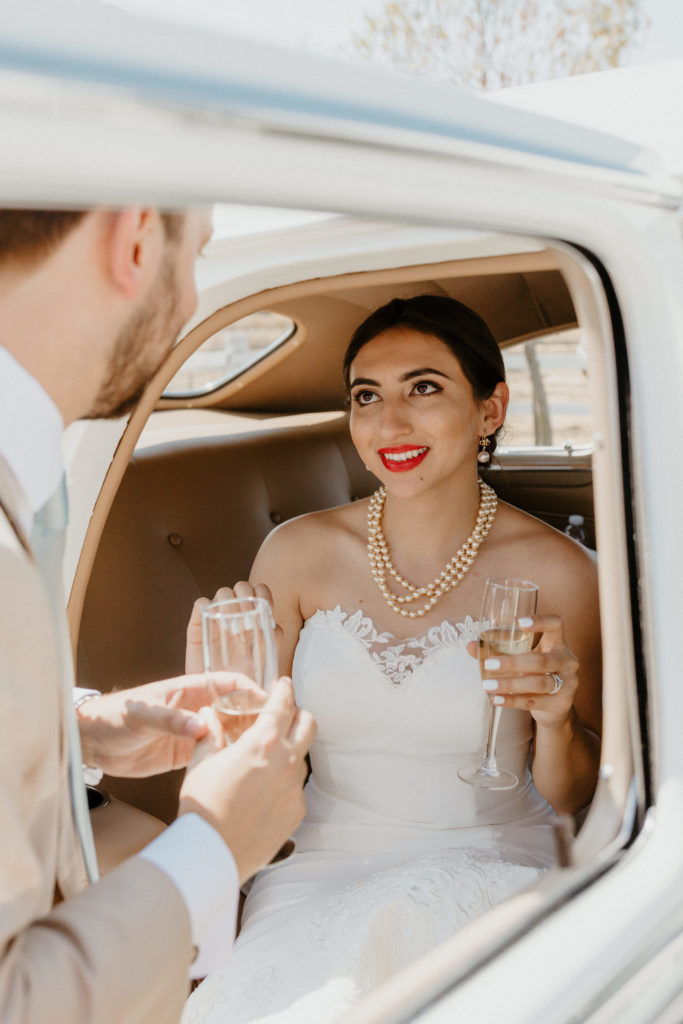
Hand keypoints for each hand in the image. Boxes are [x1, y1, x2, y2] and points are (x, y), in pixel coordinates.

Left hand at [77, 672, 261, 777]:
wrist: (91, 743)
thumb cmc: (112, 717)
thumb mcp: (141, 715)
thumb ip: (170, 720)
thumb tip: (200, 727)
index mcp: (187, 690)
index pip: (228, 683)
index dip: (250, 690)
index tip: (268, 702)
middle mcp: (195, 709)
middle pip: (234, 708)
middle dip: (254, 717)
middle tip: (273, 733)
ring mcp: (191, 732)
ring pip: (227, 732)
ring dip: (243, 740)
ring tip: (261, 754)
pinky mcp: (185, 754)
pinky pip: (213, 754)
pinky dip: (227, 759)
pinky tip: (239, 768)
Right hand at [179, 677, 315, 882]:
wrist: (211, 854)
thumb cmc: (202, 807)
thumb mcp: (200, 763)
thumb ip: (210, 734)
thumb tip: (208, 716)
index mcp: (262, 742)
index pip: (283, 704)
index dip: (284, 690)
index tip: (283, 684)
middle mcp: (286, 761)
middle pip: (308, 723)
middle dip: (298, 715)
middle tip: (283, 716)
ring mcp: (295, 787)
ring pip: (303, 756)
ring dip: (291, 750)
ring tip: (268, 758)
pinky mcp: (297, 810)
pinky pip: (297, 787)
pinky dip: (285, 781)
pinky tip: (265, 791)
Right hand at [186, 582, 279, 674]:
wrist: (219, 695)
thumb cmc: (246, 677)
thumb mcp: (266, 658)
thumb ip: (272, 639)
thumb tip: (275, 626)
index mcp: (254, 615)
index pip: (260, 590)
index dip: (264, 595)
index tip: (268, 612)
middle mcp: (236, 612)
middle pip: (242, 587)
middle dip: (247, 599)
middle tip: (249, 623)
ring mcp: (217, 616)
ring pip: (223, 592)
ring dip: (229, 603)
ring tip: (233, 629)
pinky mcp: (198, 624)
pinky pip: (200, 604)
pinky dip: (208, 607)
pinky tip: (215, 624)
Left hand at [467, 614, 578, 728]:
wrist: (554, 706)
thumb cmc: (535, 673)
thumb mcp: (521, 657)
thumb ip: (497, 649)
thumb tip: (470, 645)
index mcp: (557, 642)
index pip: (556, 625)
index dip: (540, 622)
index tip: (519, 624)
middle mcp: (567, 661)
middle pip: (541, 660)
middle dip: (513, 663)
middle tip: (489, 664)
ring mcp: (567, 683)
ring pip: (538, 683)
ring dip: (510, 684)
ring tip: (487, 685)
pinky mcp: (561, 703)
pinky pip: (534, 701)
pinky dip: (513, 700)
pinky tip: (496, 699)